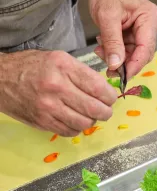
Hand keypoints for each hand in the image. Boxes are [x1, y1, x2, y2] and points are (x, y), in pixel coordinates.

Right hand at [0, 50, 116, 135]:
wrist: (1, 79)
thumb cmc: (33, 66)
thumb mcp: (60, 59)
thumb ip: (82, 73)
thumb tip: (104, 91)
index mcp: (64, 67)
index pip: (98, 87)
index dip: (110, 96)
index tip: (111, 98)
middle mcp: (57, 87)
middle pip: (94, 108)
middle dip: (106, 112)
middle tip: (106, 110)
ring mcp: (48, 107)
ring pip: (84, 123)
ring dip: (92, 121)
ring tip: (90, 114)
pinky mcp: (42, 122)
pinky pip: (70, 131)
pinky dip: (77, 128)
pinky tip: (75, 120)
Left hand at [88, 0, 156, 78]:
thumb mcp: (107, 18)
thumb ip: (112, 42)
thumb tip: (116, 65)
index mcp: (149, 18)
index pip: (146, 47)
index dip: (135, 64)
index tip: (123, 76)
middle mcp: (149, 26)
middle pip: (142, 54)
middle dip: (125, 63)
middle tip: (109, 69)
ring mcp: (142, 31)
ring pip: (133, 55)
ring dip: (117, 58)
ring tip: (100, 52)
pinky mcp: (134, 35)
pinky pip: (126, 51)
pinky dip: (114, 53)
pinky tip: (103, 47)